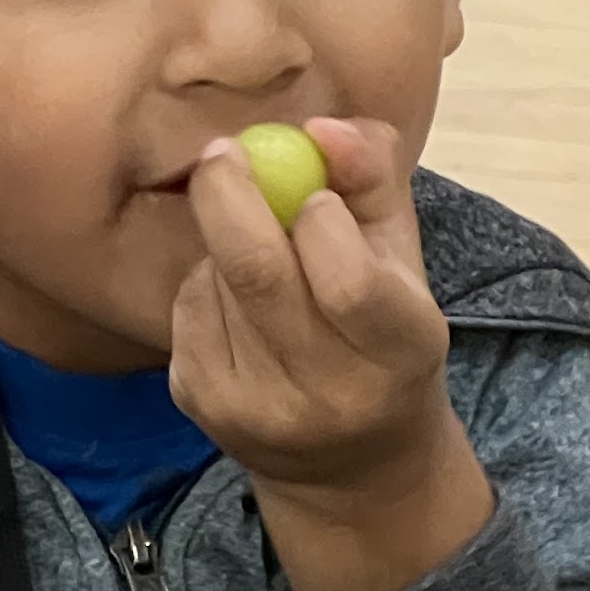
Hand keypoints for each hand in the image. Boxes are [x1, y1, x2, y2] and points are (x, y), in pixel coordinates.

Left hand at [171, 115, 494, 590]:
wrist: (350, 463)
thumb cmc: (381, 336)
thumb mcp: (402, 261)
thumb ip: (374, 181)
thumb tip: (322, 126)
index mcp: (400, 353)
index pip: (349, 282)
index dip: (321, 221)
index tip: (311, 191)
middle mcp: (329, 393)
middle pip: (258, 275)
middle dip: (232, 197)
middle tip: (224, 154)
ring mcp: (257, 408)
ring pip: (215, 285)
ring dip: (224, 248)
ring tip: (257, 256)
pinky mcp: (200, 406)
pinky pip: (186, 311)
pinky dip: (203, 285)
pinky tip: (235, 303)